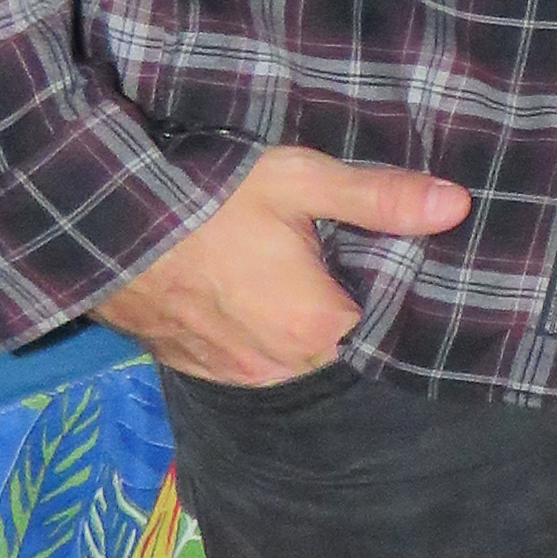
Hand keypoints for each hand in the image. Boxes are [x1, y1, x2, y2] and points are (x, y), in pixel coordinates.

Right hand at [97, 146, 468, 386]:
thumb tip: (457, 206)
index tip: (385, 260)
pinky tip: (248, 293)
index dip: (389, 292)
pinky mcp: (195, 370)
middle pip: (338, 344)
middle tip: (332, 258)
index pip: (385, 326)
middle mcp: (280, 369)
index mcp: (318, 329)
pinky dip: (255, 334)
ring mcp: (234, 376)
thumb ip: (378, 198)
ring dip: (295, 326)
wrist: (99, 220)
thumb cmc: (202, 196)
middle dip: (341, 308)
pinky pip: (247, 360)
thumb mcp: (297, 181)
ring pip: (291, 357)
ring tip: (288, 275)